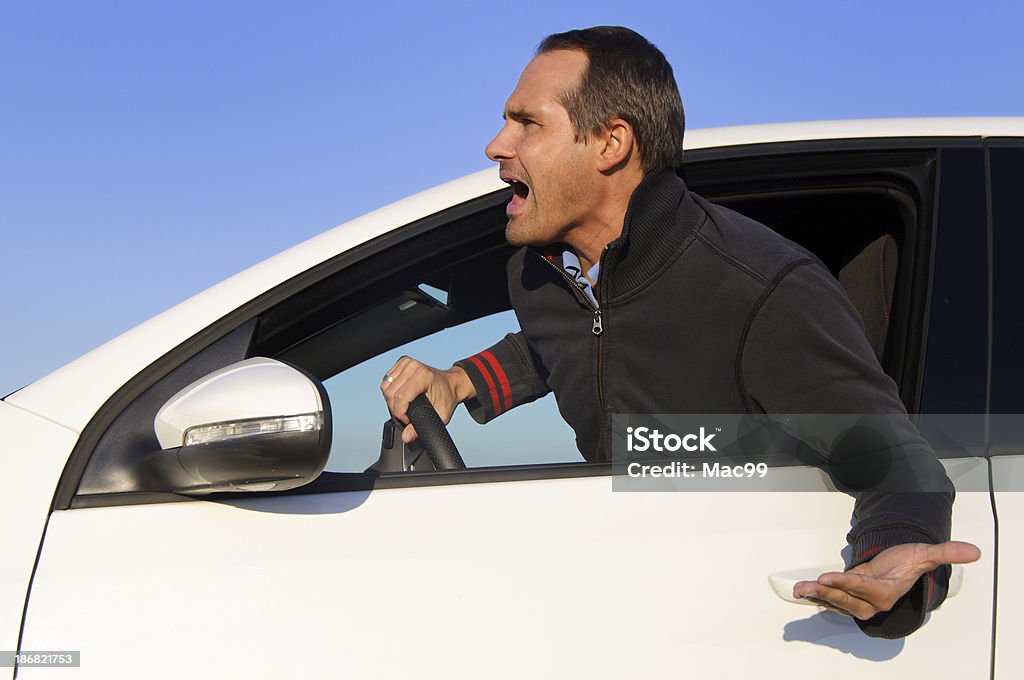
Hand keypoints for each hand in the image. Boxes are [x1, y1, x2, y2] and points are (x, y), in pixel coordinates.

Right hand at [380, 356, 474, 442]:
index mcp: (424, 376)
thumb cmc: (447, 398)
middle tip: (406, 414)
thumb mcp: (440, 416)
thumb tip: (406, 437)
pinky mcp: (402, 362)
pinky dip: (390, 390)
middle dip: (395, 408)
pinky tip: (401, 395)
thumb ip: (421, 428)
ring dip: (391, 400)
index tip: (408, 419)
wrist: (452, 383)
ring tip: (404, 405)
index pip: (400, 397)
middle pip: (390, 393)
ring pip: (386, 386)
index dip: (400, 413)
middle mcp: (414, 366)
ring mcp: (407, 362)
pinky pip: (387, 380)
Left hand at [792, 541, 980, 619]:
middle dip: (828, 593)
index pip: (866, 588)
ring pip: (836, 601)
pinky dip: (815, 595)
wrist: (899, 569)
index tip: (829, 578)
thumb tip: (973, 551)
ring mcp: (857, 599)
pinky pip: (830, 599)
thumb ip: (945, 553)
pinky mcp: (847, 596)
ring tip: (799, 589)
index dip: (848, 584)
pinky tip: (800, 591)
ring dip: (817, 596)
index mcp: (887, 590)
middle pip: (847, 598)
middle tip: (809, 586)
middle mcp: (871, 600)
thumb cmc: (908, 562)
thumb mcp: (925, 554)